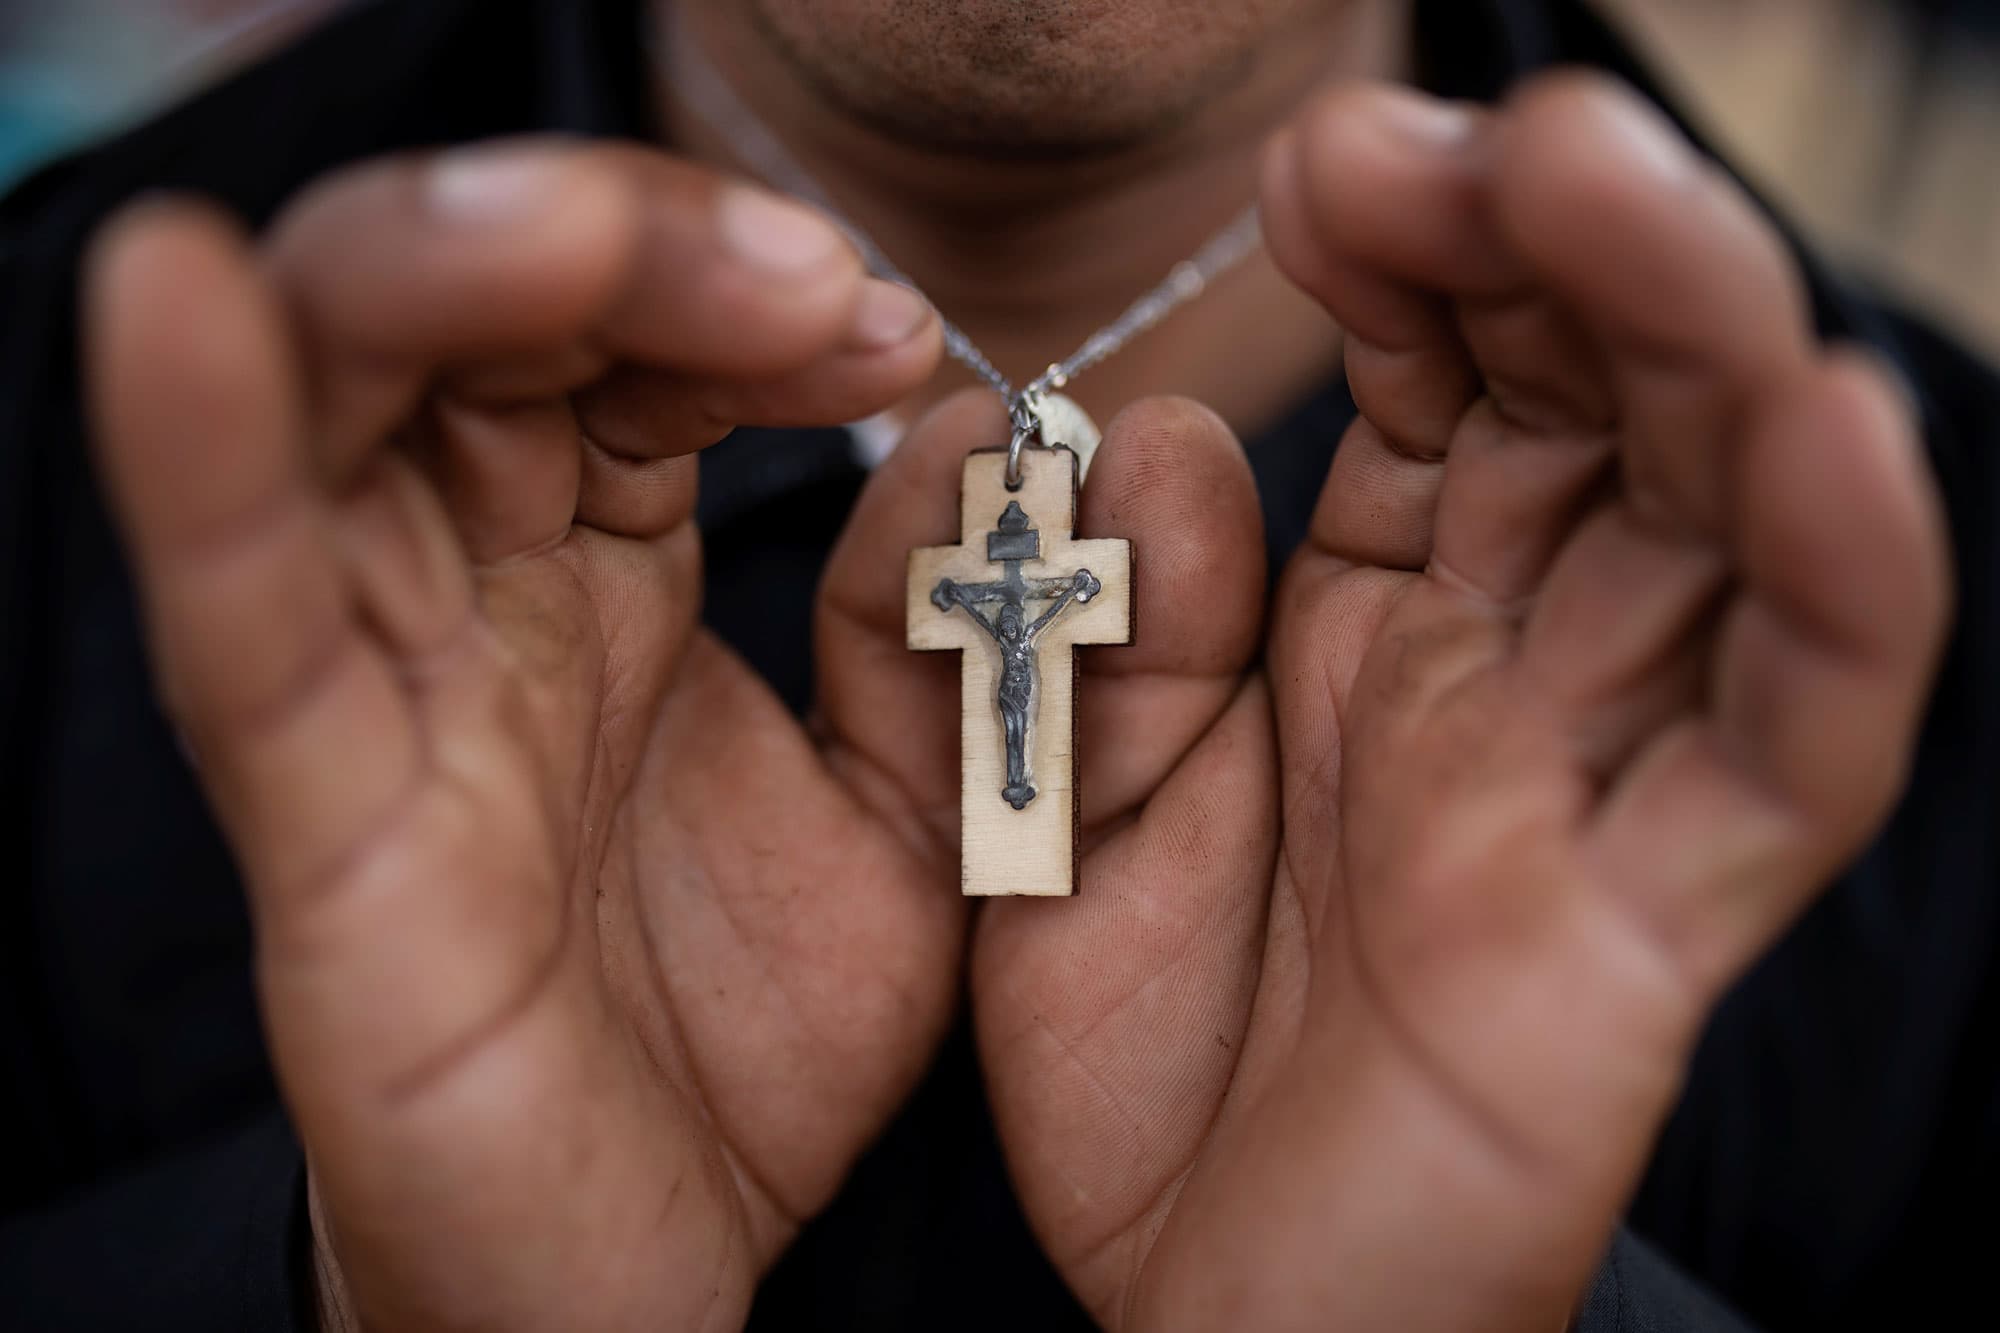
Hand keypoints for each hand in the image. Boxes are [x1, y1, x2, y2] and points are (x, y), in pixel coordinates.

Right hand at [86, 140, 958, 1330]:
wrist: (657, 1265)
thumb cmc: (751, 1037)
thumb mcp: (916, 814)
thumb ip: (937, 633)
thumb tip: (965, 430)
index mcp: (606, 583)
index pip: (630, 358)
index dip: (740, 301)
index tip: (886, 325)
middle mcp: (478, 606)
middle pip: (472, 335)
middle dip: (620, 252)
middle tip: (804, 276)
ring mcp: (392, 701)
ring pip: (341, 419)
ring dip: (445, 278)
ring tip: (582, 235)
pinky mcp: (326, 831)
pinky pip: (245, 621)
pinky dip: (202, 454)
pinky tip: (181, 297)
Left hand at [964, 76, 1949, 1327]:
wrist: (1201, 1304)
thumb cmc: (1140, 1050)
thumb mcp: (1055, 795)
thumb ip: (1099, 620)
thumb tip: (1151, 428)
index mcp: (1365, 620)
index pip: (1431, 382)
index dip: (1405, 258)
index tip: (1333, 163)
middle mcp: (1501, 672)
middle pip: (1593, 410)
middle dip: (1553, 249)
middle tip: (1493, 128)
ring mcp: (1585, 789)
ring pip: (1710, 525)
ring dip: (1690, 340)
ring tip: (1611, 184)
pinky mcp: (1644, 930)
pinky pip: (1785, 749)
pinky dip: (1839, 593)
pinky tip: (1831, 433)